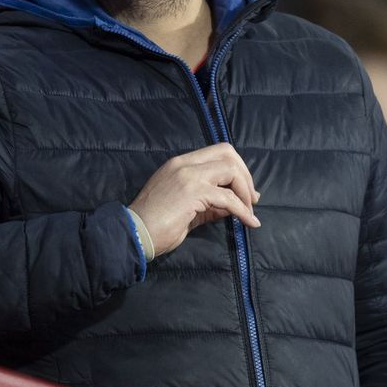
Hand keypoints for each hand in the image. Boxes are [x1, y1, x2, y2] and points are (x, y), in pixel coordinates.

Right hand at [129, 143, 259, 256]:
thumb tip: (234, 207)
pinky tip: (249, 222)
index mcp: (180, 164)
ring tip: (250, 212)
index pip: (217, 152)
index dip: (237, 168)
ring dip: (245, 192)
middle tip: (252, 199)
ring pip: (230, 170)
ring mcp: (188, 175)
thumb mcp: (188, 211)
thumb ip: (211, 205)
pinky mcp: (192, 192)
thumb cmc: (155, 226)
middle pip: (227, 153)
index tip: (246, 191)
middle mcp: (184, 164)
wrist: (134, 235)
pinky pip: (228, 198)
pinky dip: (243, 210)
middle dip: (245, 175)